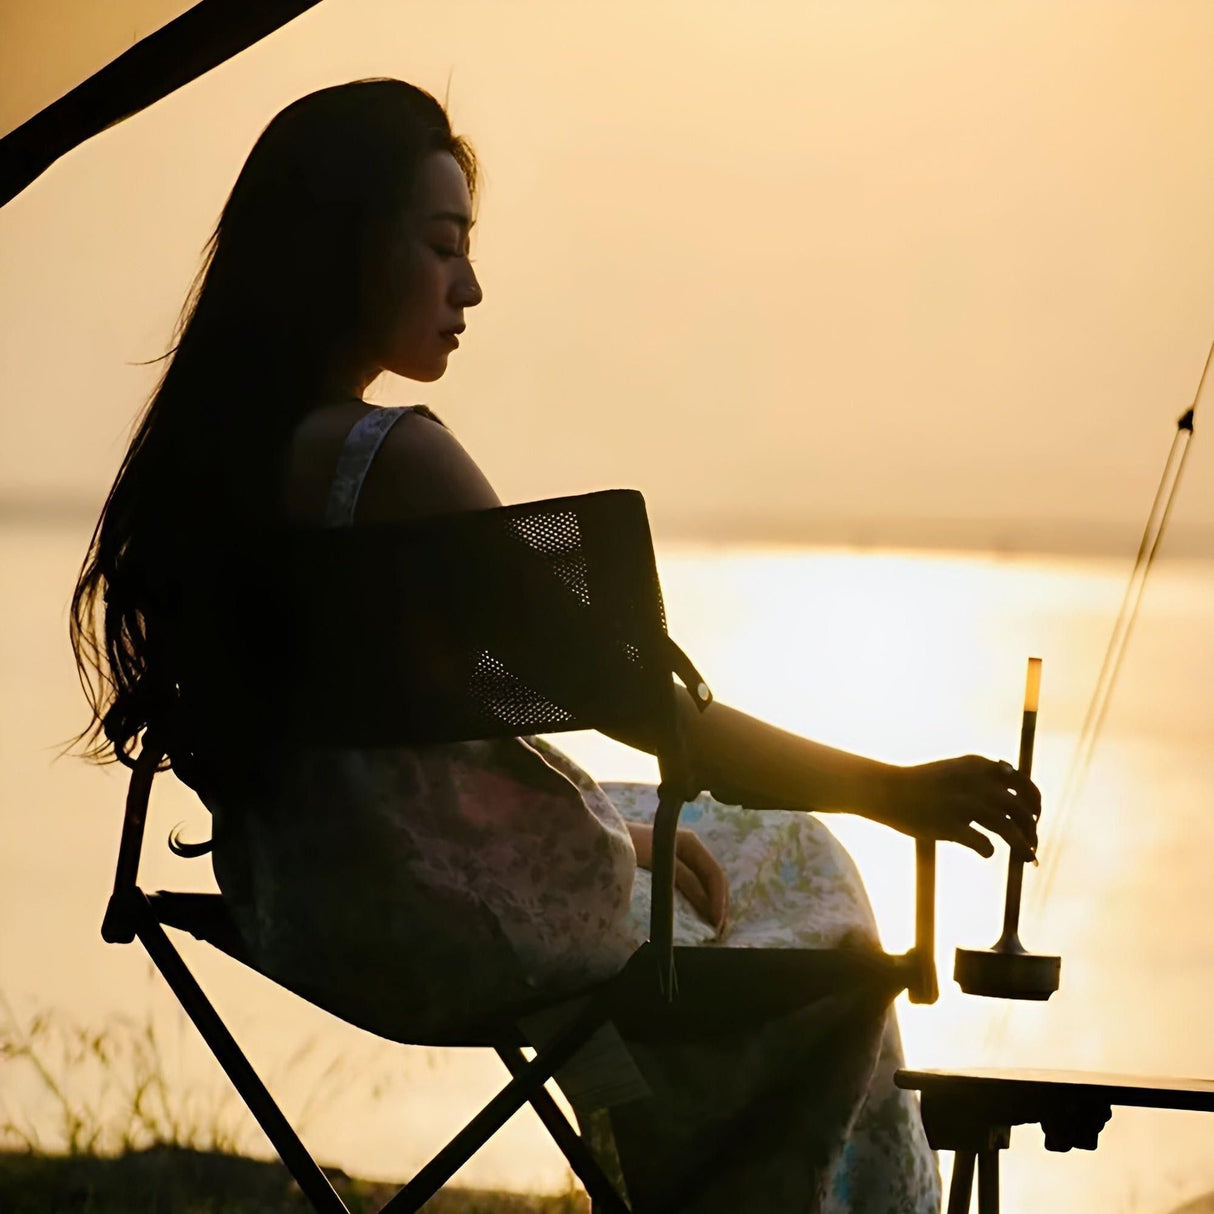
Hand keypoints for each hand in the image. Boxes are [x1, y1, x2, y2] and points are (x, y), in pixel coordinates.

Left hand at [627, 822, 730, 933]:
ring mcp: (683, 859)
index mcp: (690, 842)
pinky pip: (695, 886)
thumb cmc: (629, 846)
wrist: (604, 840)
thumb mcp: (657, 862)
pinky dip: (701, 902)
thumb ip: (682, 879)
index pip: (714, 873)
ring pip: (707, 884)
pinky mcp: (673, 869)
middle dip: (720, 904)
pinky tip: (701, 917)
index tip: (716, 922)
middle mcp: (691, 849)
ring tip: (714, 930)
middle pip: (714, 879)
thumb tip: (706, 906)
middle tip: (719, 932)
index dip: (718, 898)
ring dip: (713, 905)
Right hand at [880, 755, 1040, 860]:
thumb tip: (1017, 796)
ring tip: (1026, 859)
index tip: (1035, 817)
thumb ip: (984, 777)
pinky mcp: (951, 826)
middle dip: (1032, 829)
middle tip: (1032, 843)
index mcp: (979, 765)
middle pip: (1020, 809)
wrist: (888, 790)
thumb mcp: (957, 769)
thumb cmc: (923, 783)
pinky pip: (984, 845)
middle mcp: (976, 782)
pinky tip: (985, 852)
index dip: (1035, 803)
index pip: (1023, 783)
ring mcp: (964, 805)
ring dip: (1022, 847)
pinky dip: (989, 851)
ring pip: (1010, 830)